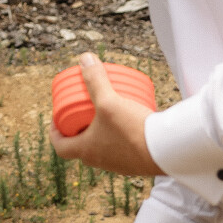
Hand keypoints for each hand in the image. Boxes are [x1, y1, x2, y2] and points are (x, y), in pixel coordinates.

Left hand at [50, 50, 162, 178]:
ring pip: (102, 148)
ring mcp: (118, 165)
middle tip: (83, 111)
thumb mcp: (109, 102)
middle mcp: (100, 161)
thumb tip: (84, 58)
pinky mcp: (135, 163)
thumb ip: (95, 81)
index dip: (55, 132)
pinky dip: (120, 137)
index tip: (57, 118)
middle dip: (79, 128)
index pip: (60, 146)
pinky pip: (122, 149)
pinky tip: (128, 122)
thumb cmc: (133, 130)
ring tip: (105, 113)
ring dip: (100, 132)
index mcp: (86, 151)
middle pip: (81, 146)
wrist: (167, 152)